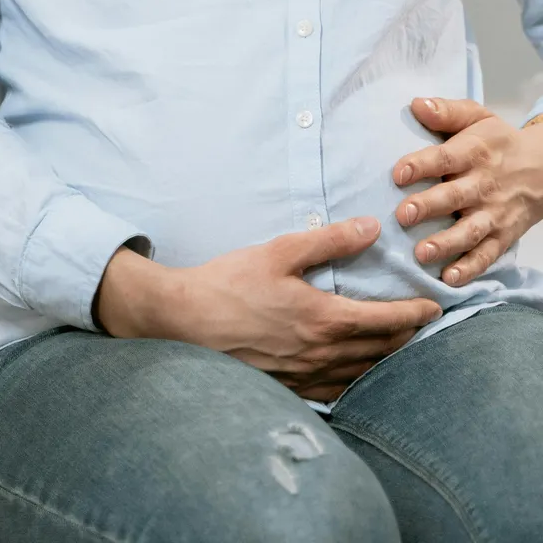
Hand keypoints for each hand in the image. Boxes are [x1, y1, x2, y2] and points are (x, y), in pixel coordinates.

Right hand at [97, 219, 442, 401]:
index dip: (415, 314)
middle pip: (381, 351)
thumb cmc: (229, 282)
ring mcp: (305, 375)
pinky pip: (335, 391)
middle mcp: (322, 353)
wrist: (185, 320)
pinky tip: (355, 375)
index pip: (387, 321)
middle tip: (421, 325)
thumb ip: (328, 241)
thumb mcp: (278, 252)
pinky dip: (356, 381)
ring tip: (397, 349)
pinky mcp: (287, 386)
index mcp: (325, 318)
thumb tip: (371, 227)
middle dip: (407, 337)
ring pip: (362, 374)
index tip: (434, 307)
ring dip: (386, 361)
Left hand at [394, 98, 542, 286]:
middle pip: (454, 197)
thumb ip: (447, 112)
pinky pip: (487, 254)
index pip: (445, 158)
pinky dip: (470, 268)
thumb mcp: (477, 117)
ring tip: (422, 253)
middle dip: (429, 207)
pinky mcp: (502, 235)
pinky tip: (449, 279)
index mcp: (474, 153)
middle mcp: (483, 185)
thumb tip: (416, 104)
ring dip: (446, 243)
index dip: (421, 165)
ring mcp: (494, 213)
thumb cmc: (496, 142)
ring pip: (469, 230)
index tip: (398, 173)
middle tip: (403, 215)